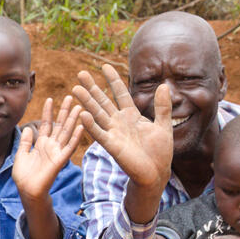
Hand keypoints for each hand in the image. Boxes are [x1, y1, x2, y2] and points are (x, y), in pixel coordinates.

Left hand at [11, 96, 83, 200]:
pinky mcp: (60, 160)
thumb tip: (27, 128)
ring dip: (73, 120)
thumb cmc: (24, 175)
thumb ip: (25, 142)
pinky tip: (81, 126)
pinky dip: (76, 137)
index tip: (50, 99)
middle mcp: (51, 146)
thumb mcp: (21, 154)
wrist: (27, 190)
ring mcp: (57, 152)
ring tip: (79, 107)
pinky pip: (70, 147)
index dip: (48, 112)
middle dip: (64, 111)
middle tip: (70, 97)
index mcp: (41, 144)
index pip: (46, 124)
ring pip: (67, 133)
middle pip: (60, 125)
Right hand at [72, 65, 172, 190]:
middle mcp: (119, 122)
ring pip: (97, 114)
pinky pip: (99, 133)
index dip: (113, 79)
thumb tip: (164, 85)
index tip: (105, 66)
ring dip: (86, 102)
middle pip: (103, 101)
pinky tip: (82, 114)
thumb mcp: (163, 125)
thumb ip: (162, 106)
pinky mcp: (112, 145)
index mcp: (131, 116)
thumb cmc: (160, 152)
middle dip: (92, 87)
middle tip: (80, 74)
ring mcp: (114, 133)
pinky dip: (90, 124)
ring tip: (75, 89)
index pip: (120, 93)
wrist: (156, 173)